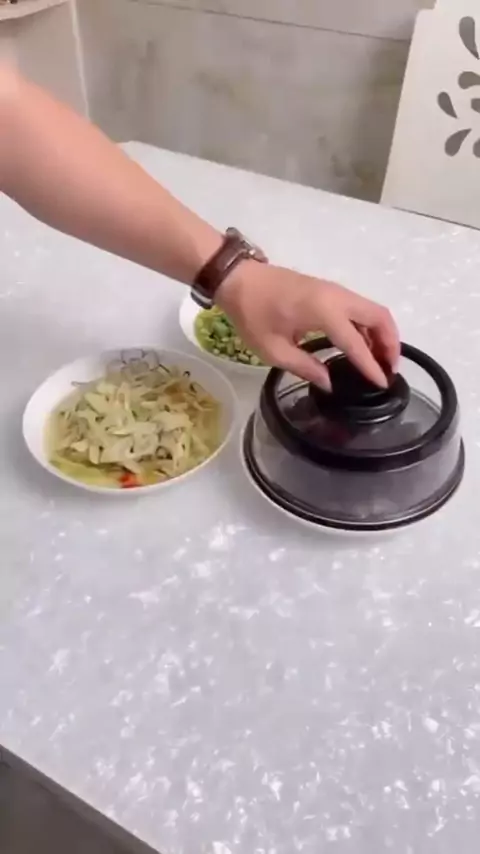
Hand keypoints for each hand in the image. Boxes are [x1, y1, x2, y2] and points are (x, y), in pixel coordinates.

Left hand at [217, 261, 399, 389]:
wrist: (238, 278)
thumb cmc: (252, 314)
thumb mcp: (273, 350)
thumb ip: (305, 367)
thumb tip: (330, 383)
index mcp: (324, 311)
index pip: (356, 342)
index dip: (370, 365)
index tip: (382, 384)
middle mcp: (337, 297)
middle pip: (379, 317)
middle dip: (389, 344)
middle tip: (388, 370)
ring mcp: (335, 290)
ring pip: (372, 310)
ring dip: (382, 334)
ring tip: (379, 361)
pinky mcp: (329, 290)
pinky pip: (360, 307)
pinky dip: (369, 325)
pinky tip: (362, 346)